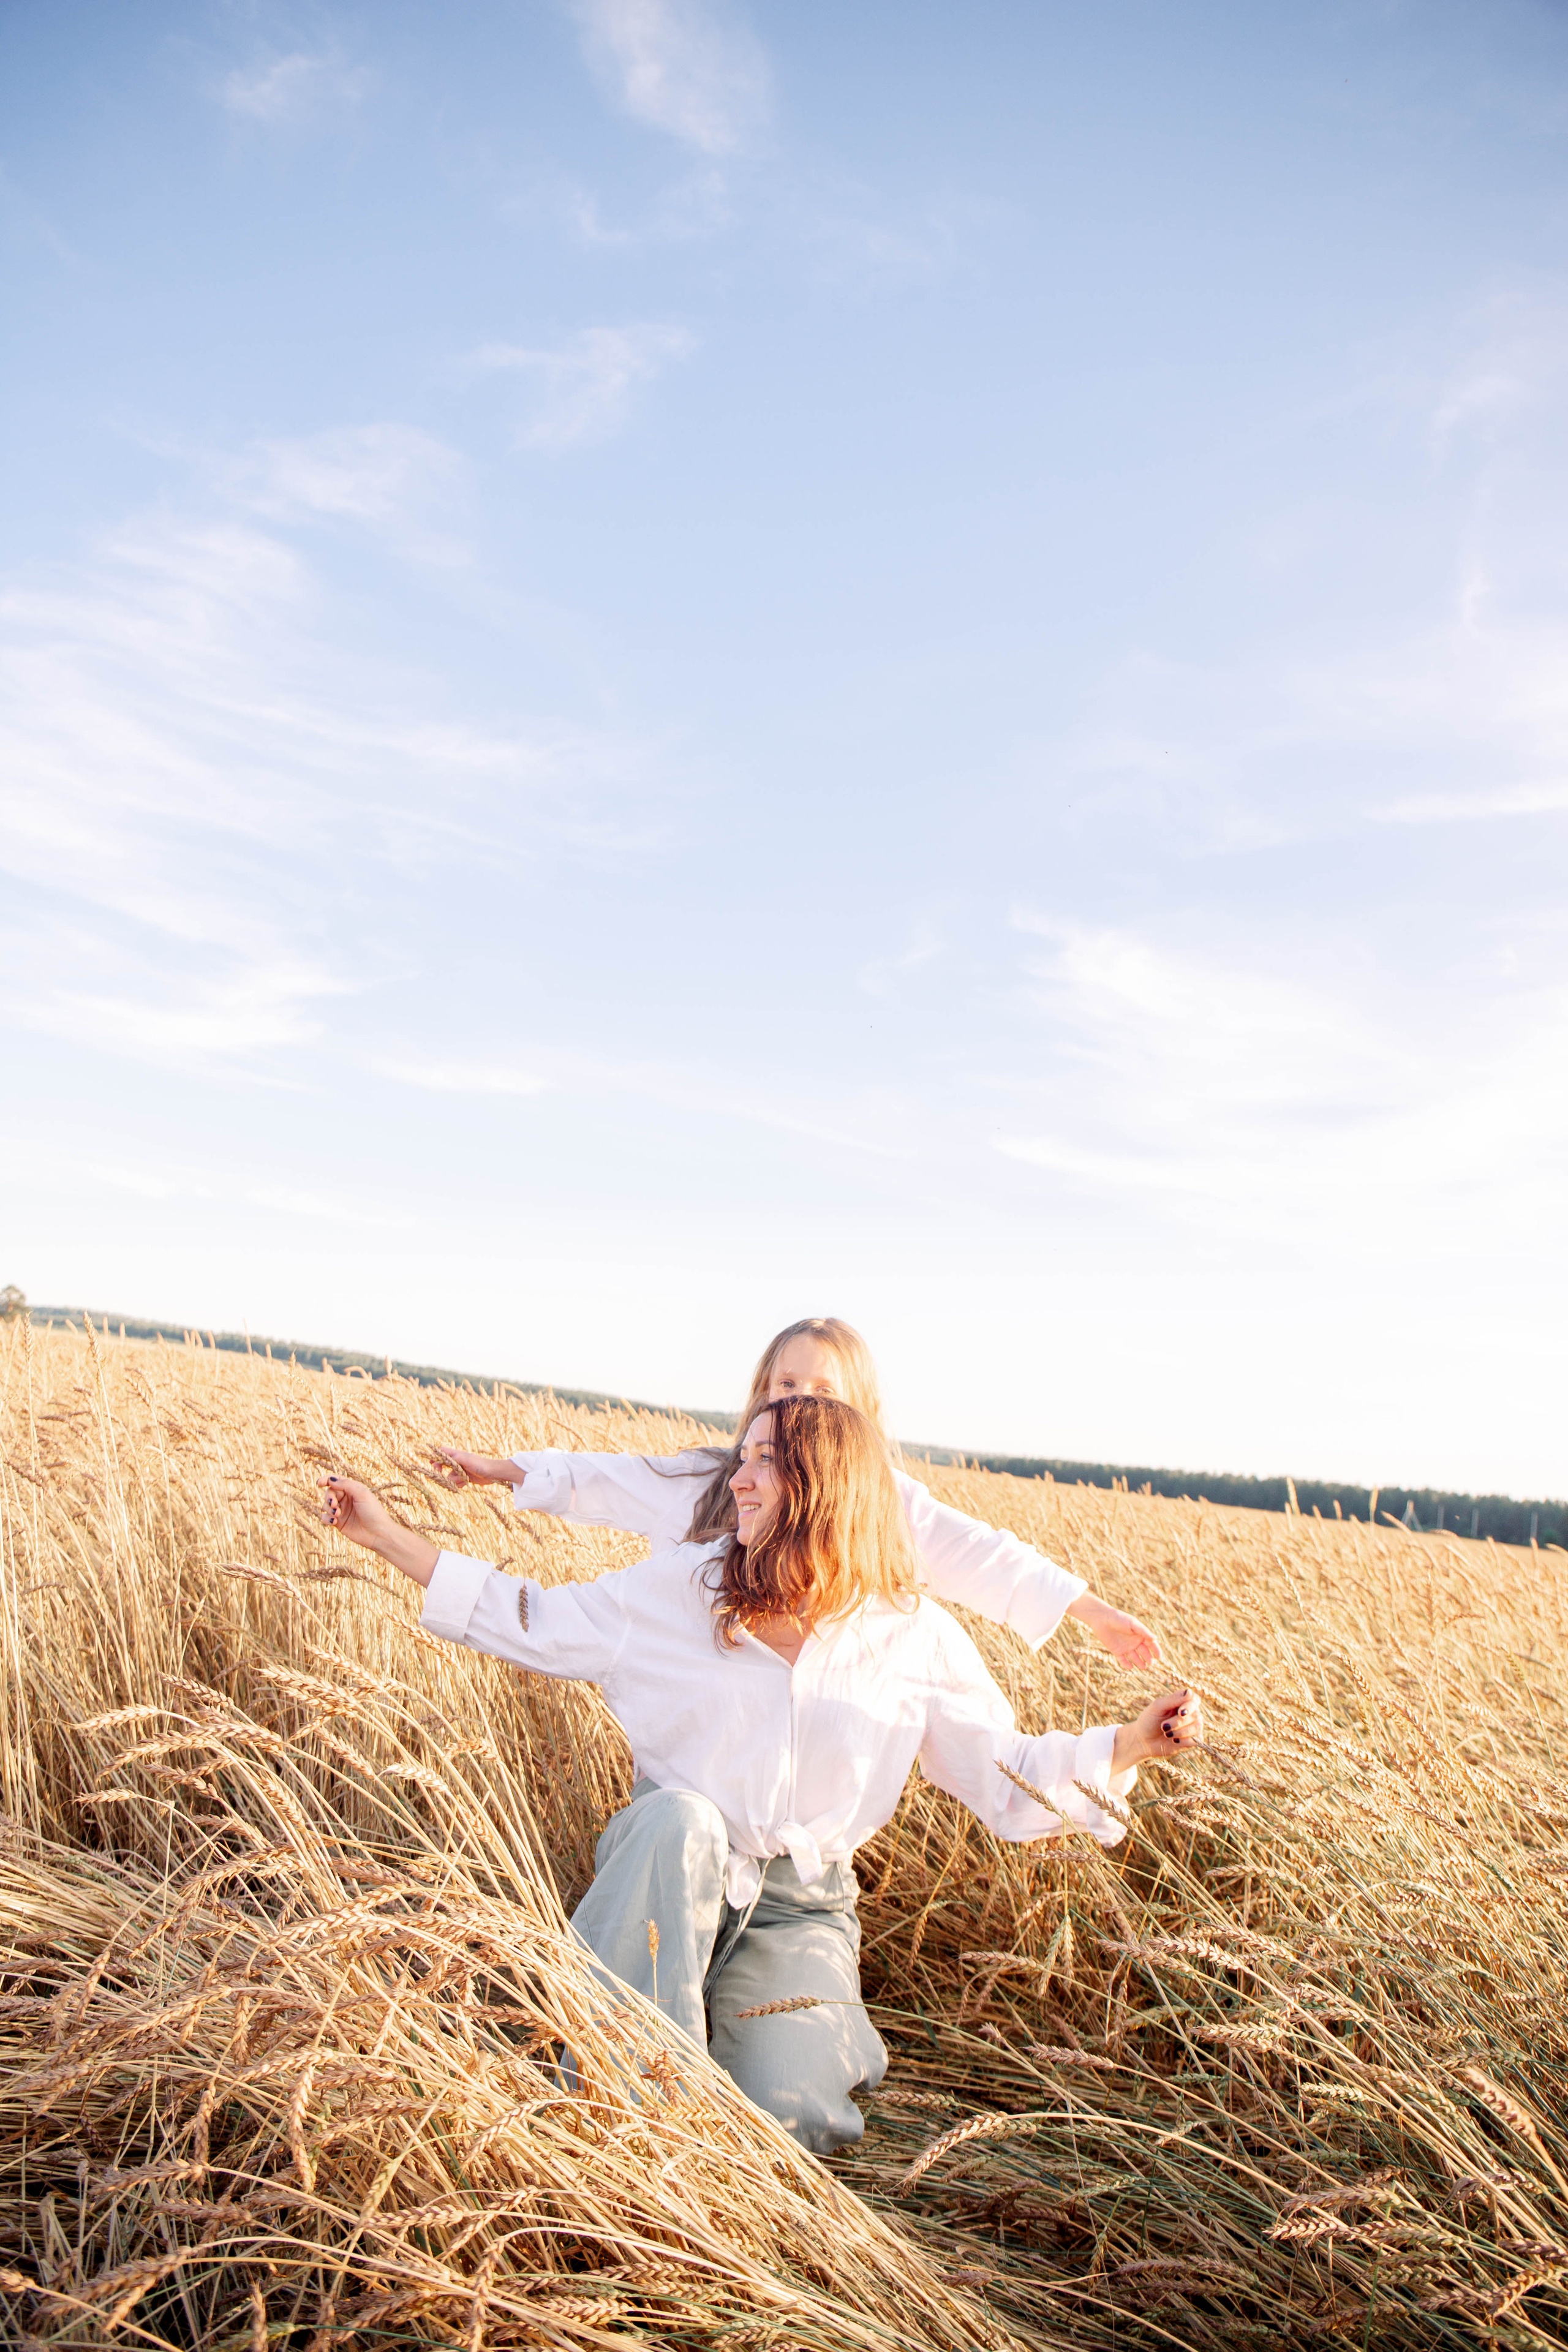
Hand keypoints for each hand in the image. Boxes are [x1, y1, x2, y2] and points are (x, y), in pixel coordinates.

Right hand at [319, 1477, 439, 1587]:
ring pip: (326, 1505)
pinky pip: (325, 1518)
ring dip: (328, 1508)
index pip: (336, 1481)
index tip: (319, 1483)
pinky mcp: (338, 1523)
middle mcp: (346, 1499)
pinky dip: (326, 1518)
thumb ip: (346, 1484)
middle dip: (328, 1497)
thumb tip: (331, 1480)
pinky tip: (334, 1522)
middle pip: (329, 1493)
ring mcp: (342, 1511)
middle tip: (334, 1504)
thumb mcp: (362, 1493)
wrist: (378, 1533)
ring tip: (337, 1514)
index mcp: (353, 1489)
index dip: (326, 1479)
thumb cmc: (373, 1512)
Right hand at [433, 1447, 518, 1491]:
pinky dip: (459, 1484)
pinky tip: (466, 1483)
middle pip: (443, 1466)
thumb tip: (442, 1458)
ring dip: (454, 1480)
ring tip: (463, 1479)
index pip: (442, 1452)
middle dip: (443, 1472)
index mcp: (456, 1455)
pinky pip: (456, 1483)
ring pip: (449, 1477)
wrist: (492, 1473)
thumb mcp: (465, 1459)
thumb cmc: (479, 1464)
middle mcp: (457, 1462)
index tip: (432, 1463)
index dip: (435, 1456)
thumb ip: (453, 1458)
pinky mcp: (464, 1478)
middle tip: (441, 1475)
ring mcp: (461, 1470)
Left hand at [1069, 1593, 1163, 1669]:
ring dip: (1140, 1663)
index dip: (1156, 1650)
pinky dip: (1127, 1664)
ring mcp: (1126, 1647)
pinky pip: (1123, 1660)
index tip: (1159, 1656)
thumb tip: (1155, 1639)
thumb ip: (1143, 1631)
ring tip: (1143, 1667)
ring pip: (1135, 1658)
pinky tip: (1130, 1667)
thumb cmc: (1118, 1618)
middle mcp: (1134, 1642)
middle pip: (1144, 1652)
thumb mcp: (1132, 1623)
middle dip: (1148, 1658)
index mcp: (1140, 1634)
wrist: (1101, 1619)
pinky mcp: (1117, 1651)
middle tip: (1150, 1663)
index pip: (1151, 1644)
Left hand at [1111, 1687, 1202, 1775]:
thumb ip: (1173, 1699)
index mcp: (1182, 1702)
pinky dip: (1184, 1741)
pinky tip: (1174, 1740)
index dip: (1190, 1706)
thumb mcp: (1157, 1707)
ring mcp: (1193, 1727)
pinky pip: (1196, 1740)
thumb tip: (1190, 1692)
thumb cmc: (1149, 1720)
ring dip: (1180, 1732)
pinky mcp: (1192, 1740)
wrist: (1144, 1741)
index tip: (1180, 1712)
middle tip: (1163, 1726)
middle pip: (1195, 1714)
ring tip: (1166, 1733)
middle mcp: (1190, 1713)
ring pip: (1197, 1727)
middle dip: (1178, 1722)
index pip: (1194, 1699)